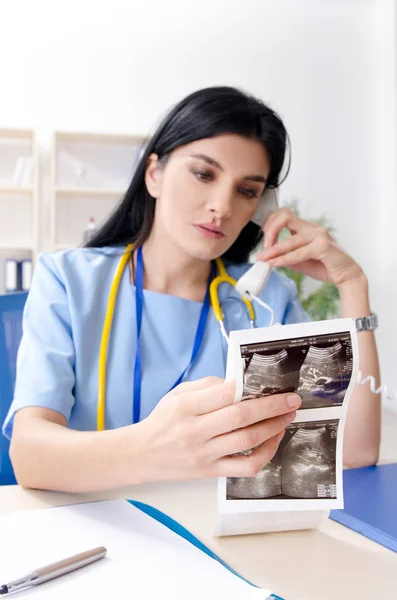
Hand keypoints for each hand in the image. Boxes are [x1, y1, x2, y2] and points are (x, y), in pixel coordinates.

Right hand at [130, 377, 300, 482]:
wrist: (142, 455)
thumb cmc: (162, 420)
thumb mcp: (177, 394)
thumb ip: (208, 385)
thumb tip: (240, 383)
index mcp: (186, 407)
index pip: (225, 394)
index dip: (251, 387)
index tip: (271, 383)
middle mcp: (196, 431)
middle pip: (241, 417)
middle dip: (272, 406)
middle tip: (292, 400)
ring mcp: (205, 454)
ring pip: (247, 441)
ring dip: (273, 428)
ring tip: (287, 417)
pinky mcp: (211, 471)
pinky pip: (245, 467)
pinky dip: (265, 454)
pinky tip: (272, 441)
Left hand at [256, 207, 363, 287]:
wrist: (346, 275)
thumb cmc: (324, 266)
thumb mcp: (299, 260)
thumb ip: (285, 255)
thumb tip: (266, 256)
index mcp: (306, 228)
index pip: (283, 215)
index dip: (270, 225)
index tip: (265, 241)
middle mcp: (312, 228)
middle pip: (285, 216)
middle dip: (269, 230)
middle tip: (263, 247)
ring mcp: (319, 235)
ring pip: (290, 238)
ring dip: (273, 249)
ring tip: (263, 258)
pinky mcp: (323, 246)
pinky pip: (298, 252)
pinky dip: (284, 258)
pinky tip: (274, 263)